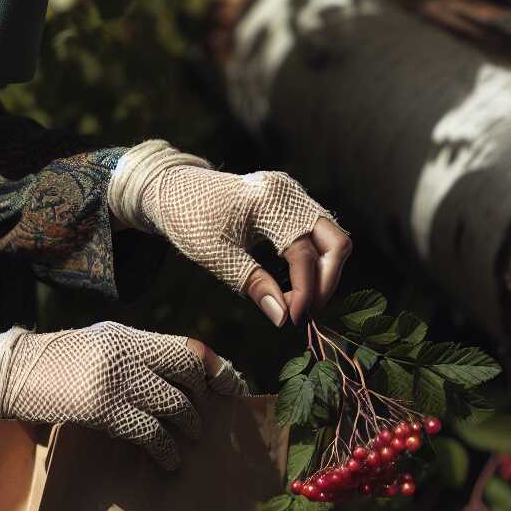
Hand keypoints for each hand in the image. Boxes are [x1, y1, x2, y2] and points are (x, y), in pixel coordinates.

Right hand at [0, 323, 246, 469]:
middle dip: (201, 400)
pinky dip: (166, 449)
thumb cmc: (54, 363)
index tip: (230, 386)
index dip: (214, 368)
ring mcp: (115, 379)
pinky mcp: (103, 408)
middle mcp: (126, 351)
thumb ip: (134, 353)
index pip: (186, 347)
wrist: (10, 372)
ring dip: (188, 427)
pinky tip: (169, 461)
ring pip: (173, 404)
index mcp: (127, 335)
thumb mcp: (97, 344)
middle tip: (202, 420)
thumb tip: (177, 376)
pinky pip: (150, 432)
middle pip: (187, 373)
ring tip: (189, 441)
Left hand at [108, 141, 351, 326]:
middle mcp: (289, 192)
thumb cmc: (190, 221)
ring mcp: (294, 194)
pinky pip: (319, 234)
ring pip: (333, 238)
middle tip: (305, 313)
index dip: (304, 292)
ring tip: (301, 302)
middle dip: (326, 282)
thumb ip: (253, 285)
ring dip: (324, 273)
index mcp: (269, 201)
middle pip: (336, 242)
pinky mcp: (292, 202)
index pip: (304, 254)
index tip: (292, 320)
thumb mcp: (218, 257)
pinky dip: (315, 261)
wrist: (174, 190)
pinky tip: (295, 285)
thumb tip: (283, 317)